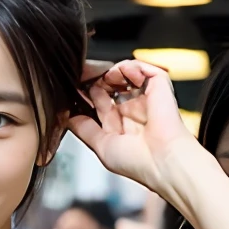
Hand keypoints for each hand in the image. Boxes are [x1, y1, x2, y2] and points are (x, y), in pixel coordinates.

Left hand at [67, 59, 194, 189]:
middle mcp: (132, 110)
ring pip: (123, 74)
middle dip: (93, 79)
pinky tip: (121, 75)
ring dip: (109, 72)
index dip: (85, 94)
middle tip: (81, 76)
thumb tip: (66, 117)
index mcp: (120, 125)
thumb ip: (84, 129)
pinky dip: (129, 66)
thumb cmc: (137, 162)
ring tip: (102, 77)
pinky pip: (141, 67)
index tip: (72, 90)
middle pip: (108, 85)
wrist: (163, 161)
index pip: (99, 102)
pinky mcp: (158, 86)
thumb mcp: (100, 146)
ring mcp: (144, 97)